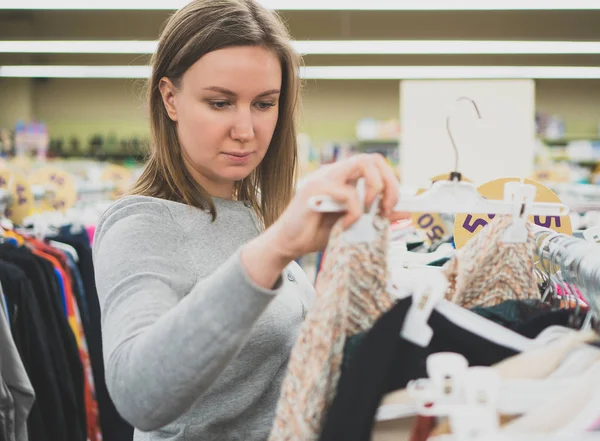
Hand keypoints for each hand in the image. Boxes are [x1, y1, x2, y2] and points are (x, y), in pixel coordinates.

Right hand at [268, 153, 407, 260]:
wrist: (288, 244)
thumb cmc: (317, 233)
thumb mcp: (354, 225)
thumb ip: (375, 216)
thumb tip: (403, 212)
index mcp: (344, 179)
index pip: (375, 165)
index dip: (392, 181)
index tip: (396, 206)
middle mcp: (335, 173)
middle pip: (372, 158)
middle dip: (389, 183)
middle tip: (386, 208)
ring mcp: (324, 178)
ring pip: (362, 164)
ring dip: (375, 189)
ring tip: (371, 212)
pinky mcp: (315, 189)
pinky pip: (348, 193)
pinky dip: (355, 212)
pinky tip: (346, 225)